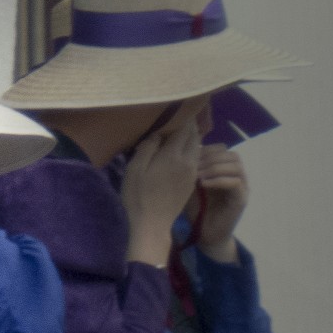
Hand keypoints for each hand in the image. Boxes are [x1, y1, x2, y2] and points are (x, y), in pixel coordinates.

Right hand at [123, 119, 202, 265]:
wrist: (151, 225)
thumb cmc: (138, 197)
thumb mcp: (135, 169)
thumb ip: (148, 147)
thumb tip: (158, 133)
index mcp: (173, 155)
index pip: (184, 127)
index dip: (182, 115)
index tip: (179, 107)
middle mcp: (187, 161)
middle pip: (194, 136)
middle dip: (189, 125)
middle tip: (181, 117)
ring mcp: (192, 173)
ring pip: (197, 148)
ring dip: (191, 139)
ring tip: (181, 133)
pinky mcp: (191, 183)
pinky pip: (195, 160)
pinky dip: (191, 151)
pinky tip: (181, 153)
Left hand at [193, 144, 247, 262]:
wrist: (205, 235)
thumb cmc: (196, 211)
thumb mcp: (190, 186)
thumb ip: (191, 171)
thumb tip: (183, 152)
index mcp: (225, 170)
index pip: (222, 149)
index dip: (207, 149)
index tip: (189, 156)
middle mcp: (237, 176)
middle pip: (231, 154)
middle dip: (211, 157)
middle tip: (193, 164)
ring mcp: (242, 187)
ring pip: (236, 165)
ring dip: (215, 167)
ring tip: (197, 174)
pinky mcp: (241, 199)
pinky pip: (235, 182)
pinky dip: (219, 180)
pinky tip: (203, 184)